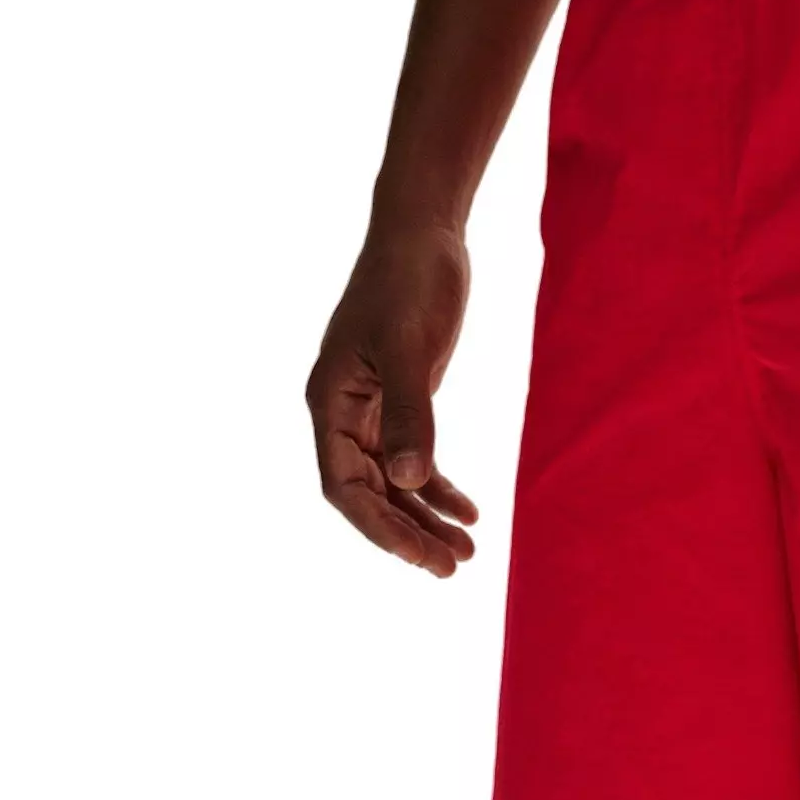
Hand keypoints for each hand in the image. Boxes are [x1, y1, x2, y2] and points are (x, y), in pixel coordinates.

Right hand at [306, 221, 479, 576]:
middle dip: (408, 533)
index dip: (380, 527)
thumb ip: (413, 414)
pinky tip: (470, 511)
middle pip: (369, 492)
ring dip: (426, 517)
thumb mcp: (412, 348)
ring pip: (393, 480)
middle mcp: (342, 411)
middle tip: (454, 567)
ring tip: (468, 551)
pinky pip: (414, 456)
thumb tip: (411, 481)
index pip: (344, 486)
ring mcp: (371, 406)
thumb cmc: (410, 280)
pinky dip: (439, 486)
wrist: (424, 232)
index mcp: (330, 401)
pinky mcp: (401, 398)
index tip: (422, 557)